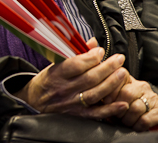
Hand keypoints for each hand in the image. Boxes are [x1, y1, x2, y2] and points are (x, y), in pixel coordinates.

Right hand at [15, 38, 130, 119]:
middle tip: (119, 59)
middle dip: (107, 67)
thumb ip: (75, 54)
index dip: (91, 57)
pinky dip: (110, 109)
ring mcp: (72, 103)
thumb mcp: (55, 64)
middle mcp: (64, 89)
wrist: (33, 101)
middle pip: (89, 78)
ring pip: (95, 94)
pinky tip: (123, 104)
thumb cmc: (47, 80)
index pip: (75, 65)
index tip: (100, 50)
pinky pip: (96, 113)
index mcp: (56, 74)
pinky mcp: (77, 115)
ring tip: (123, 73)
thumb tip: (92, 42)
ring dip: (111, 84)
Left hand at [104, 74, 157, 130]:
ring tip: (125, 121)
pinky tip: (135, 126)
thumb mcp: (116, 98)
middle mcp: (142, 86)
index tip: (105, 100)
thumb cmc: (128, 109)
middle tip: (116, 115)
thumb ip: (106, 94)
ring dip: (127, 119)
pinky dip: (137, 126)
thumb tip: (94, 96)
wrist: (152, 120)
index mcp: (129, 80)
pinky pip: (145, 120)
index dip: (110, 90)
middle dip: (118, 107)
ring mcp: (153, 98)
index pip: (119, 77)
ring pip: (135, 108)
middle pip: (127, 93)